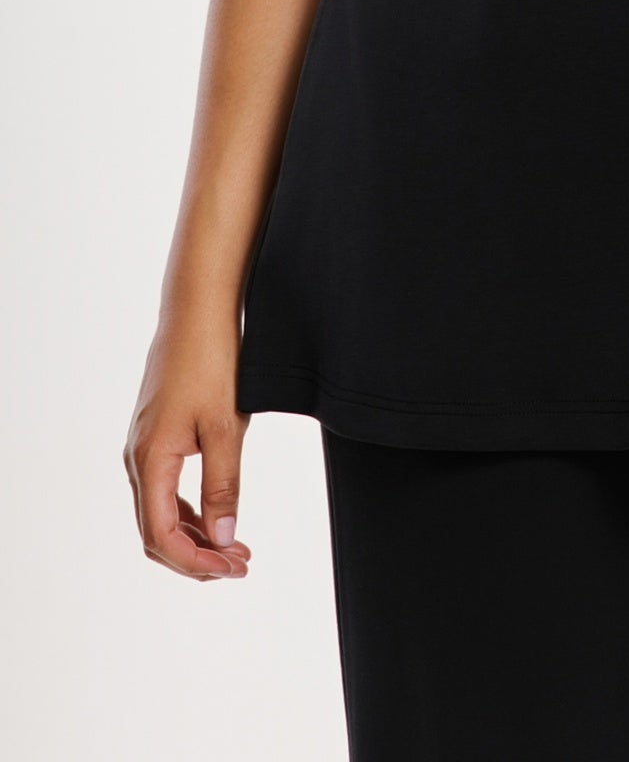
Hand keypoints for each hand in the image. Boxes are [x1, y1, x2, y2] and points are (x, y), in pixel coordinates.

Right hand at [123, 311, 252, 580]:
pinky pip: (164, 489)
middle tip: (240, 565)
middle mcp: (138, 458)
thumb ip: (223, 485)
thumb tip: (223, 538)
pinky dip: (189, 510)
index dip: (196, 561)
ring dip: (195, 536)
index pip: (162, 535)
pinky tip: (217, 515)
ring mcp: (144, 446)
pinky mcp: (156, 435)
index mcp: (150, 460)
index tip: (234, 568)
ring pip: (159, 512)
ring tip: (236, 547)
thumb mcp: (227, 426)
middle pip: (156, 532)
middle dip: (196, 556)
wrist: (198, 310)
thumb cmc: (213, 361)